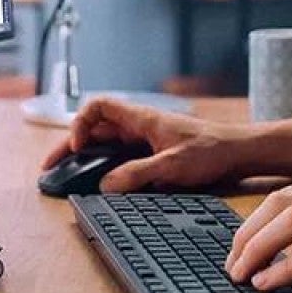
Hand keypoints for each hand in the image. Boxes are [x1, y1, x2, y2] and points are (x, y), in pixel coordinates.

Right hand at [39, 97, 249, 192]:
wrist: (240, 152)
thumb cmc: (212, 150)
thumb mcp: (172, 166)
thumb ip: (137, 175)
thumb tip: (104, 185)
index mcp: (142, 118)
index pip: (98, 107)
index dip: (80, 123)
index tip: (78, 146)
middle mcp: (140, 126)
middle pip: (96, 129)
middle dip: (71, 146)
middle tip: (52, 167)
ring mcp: (146, 139)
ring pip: (107, 144)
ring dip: (87, 157)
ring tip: (67, 175)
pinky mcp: (155, 152)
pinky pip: (122, 156)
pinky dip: (106, 166)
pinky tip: (99, 182)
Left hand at [225, 175, 291, 292]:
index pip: (289, 194)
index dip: (256, 220)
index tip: (241, 246)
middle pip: (279, 202)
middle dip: (245, 232)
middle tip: (232, 263)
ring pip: (290, 221)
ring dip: (256, 248)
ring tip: (241, 275)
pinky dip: (284, 268)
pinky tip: (270, 284)